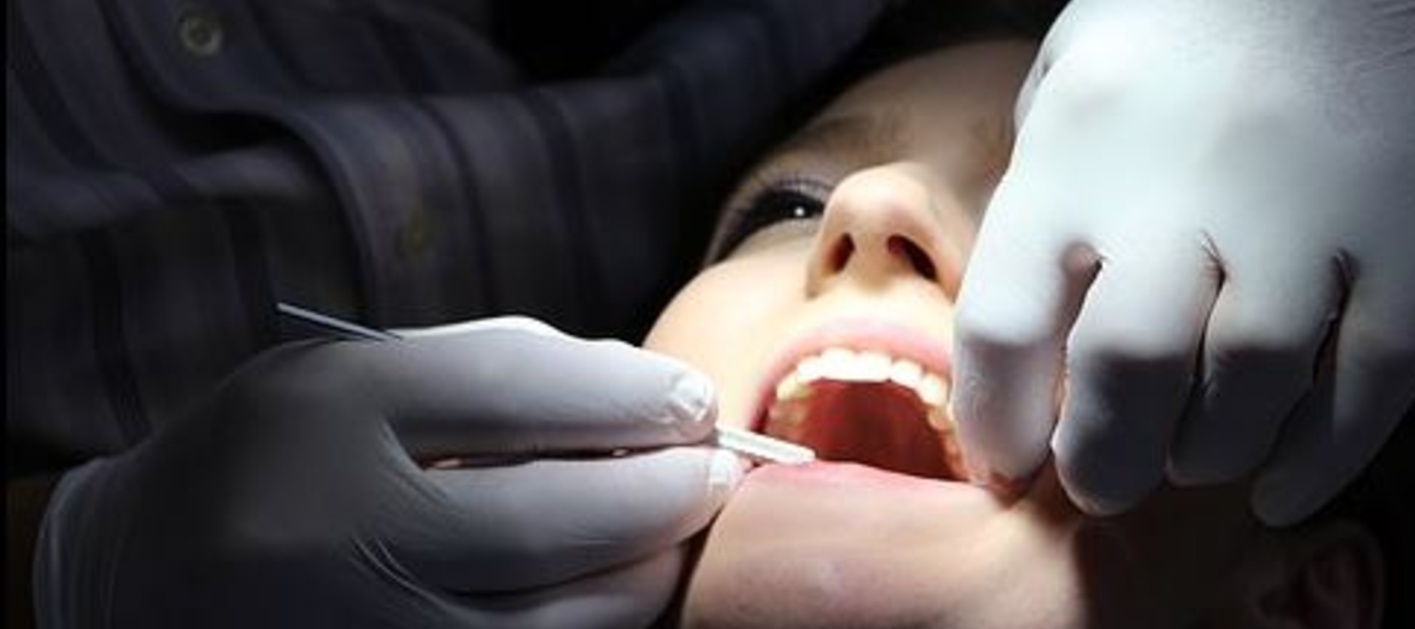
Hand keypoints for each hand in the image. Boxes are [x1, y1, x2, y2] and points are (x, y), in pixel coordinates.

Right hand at [34, 318, 738, 627]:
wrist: (140, 576)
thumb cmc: (280, 453)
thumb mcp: (358, 375)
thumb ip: (499, 369)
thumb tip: (649, 395)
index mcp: (331, 415)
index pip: (520, 392)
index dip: (633, 398)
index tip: (691, 401)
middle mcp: (342, 533)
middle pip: (559, 521)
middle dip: (670, 493)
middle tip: (717, 469)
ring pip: (569, 619)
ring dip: (654, 571)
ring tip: (678, 531)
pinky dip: (601, 627)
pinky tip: (620, 588)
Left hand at [953, 0, 1414, 523]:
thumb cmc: (1191, 16)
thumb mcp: (1075, 72)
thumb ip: (1044, 189)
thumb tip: (1030, 321)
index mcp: (1078, 151)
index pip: (1004, 322)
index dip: (994, 420)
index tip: (1006, 462)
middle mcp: (1184, 190)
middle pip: (1126, 371)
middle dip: (1102, 459)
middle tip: (1099, 482)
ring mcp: (1310, 218)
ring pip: (1249, 391)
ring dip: (1206, 453)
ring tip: (1189, 457)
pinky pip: (1371, 385)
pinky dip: (1321, 457)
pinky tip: (1278, 486)